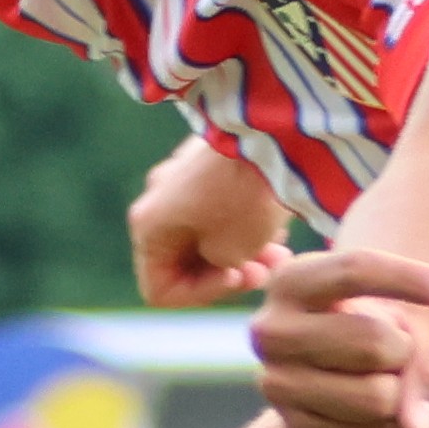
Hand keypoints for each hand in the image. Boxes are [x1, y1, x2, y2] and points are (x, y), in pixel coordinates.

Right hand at [129, 138, 290, 305]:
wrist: (269, 132)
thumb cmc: (245, 199)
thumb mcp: (231, 254)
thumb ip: (219, 271)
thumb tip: (225, 258)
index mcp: (148, 227)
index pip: (161, 289)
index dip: (201, 295)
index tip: (237, 279)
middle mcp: (156, 201)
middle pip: (185, 261)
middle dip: (228, 272)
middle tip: (266, 271)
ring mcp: (179, 180)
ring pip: (205, 234)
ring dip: (241, 252)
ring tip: (280, 253)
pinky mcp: (205, 165)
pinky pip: (216, 209)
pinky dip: (242, 224)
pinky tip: (276, 227)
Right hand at [254, 247, 428, 427]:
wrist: (349, 363)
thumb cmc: (377, 324)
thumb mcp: (404, 318)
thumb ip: (424, 363)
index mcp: (290, 282)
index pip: (355, 270)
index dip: (413, 281)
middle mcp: (270, 332)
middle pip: (372, 342)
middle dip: (405, 351)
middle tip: (398, 348)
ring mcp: (276, 385)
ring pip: (375, 398)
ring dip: (399, 394)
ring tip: (381, 377)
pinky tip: (380, 413)